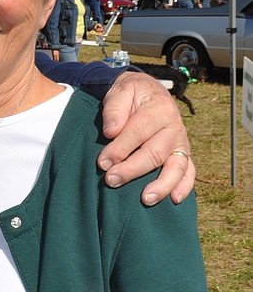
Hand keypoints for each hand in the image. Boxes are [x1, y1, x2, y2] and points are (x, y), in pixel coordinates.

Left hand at [97, 70, 193, 204]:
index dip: (120, 148)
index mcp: (159, 109)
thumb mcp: (120, 91)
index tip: (103, 162)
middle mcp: (174, 127)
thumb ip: (115, 109)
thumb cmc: (130, 95)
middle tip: (111, 180)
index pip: (138, 131)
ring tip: (145, 199)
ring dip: (161, 184)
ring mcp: (181, 143)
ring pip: (176, 166)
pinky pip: (189, 172)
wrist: (147, 92)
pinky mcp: (182, 154)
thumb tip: (111, 131)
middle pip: (155, 152)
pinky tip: (175, 200)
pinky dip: (185, 186)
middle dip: (132, 169)